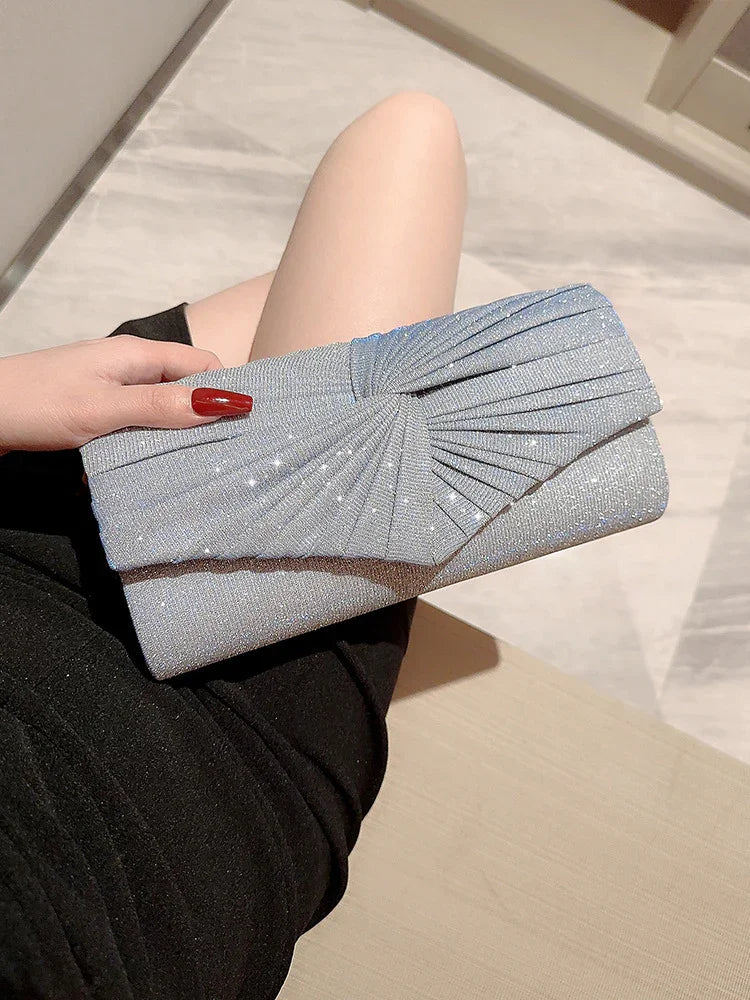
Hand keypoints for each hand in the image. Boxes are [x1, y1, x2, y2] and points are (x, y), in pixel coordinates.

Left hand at [0, 335, 253, 453]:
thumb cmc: (36, 403)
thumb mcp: (105, 407)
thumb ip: (163, 405)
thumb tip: (225, 402)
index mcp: (138, 355)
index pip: (204, 365)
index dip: (228, 391)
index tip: (246, 428)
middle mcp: (130, 369)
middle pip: (187, 389)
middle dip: (205, 420)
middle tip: (224, 456)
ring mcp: (113, 390)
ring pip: (164, 411)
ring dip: (175, 437)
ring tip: (190, 468)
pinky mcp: (98, 412)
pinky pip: (138, 426)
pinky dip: (146, 446)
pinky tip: (146, 469)